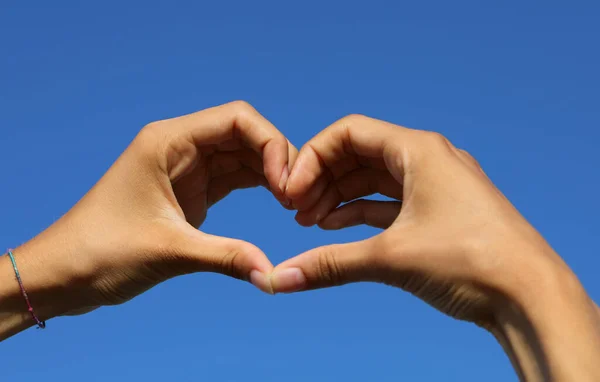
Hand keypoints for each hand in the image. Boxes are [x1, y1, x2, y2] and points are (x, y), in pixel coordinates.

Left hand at [8, 101, 293, 321]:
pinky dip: (258, 186)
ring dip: (271, 173)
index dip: (271, 142)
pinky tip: (279, 201)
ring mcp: (186, 168)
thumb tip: (272, 274)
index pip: (236, 119)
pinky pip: (234, 178)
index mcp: (168, 141)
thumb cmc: (101, 252)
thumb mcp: (168, 252)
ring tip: (295, 202)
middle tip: (299, 197)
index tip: (288, 182)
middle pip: (245, 135)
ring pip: (243, 156)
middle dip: (278, 159)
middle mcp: (180, 147)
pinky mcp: (190, 190)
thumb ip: (226, 257)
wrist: (65, 274)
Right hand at [270, 115, 599, 379]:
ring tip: (310, 221)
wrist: (529, 295)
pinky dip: (362, 212)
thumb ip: (331, 263)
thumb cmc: (471, 261)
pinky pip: (391, 201)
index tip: (292, 191)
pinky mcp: (441, 212)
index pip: (350, 134)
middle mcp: (428, 159)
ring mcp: (437, 185)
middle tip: (296, 209)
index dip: (313, 158)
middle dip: (324, 180)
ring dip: (340, 197)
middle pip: (360, 155)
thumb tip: (282, 277)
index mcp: (418, 150)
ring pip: (375, 180)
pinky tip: (337, 228)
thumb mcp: (391, 258)